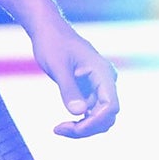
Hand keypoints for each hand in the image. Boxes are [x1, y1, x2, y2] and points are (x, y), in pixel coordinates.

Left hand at [31, 20, 118, 137]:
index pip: (110, 106)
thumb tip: (79, 112)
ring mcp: (99, 87)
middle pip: (107, 116)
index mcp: (103, 72)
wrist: (48, 30)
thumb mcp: (57, 66)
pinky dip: (80, 122)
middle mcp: (106, 81)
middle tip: (60, 129)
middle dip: (87, 128)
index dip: (95, 122)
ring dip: (83, 127)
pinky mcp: (91, 90)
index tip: (74, 128)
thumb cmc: (52, 43)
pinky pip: (91, 113)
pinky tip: (63, 125)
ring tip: (59, 128)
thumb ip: (68, 88)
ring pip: (99, 118)